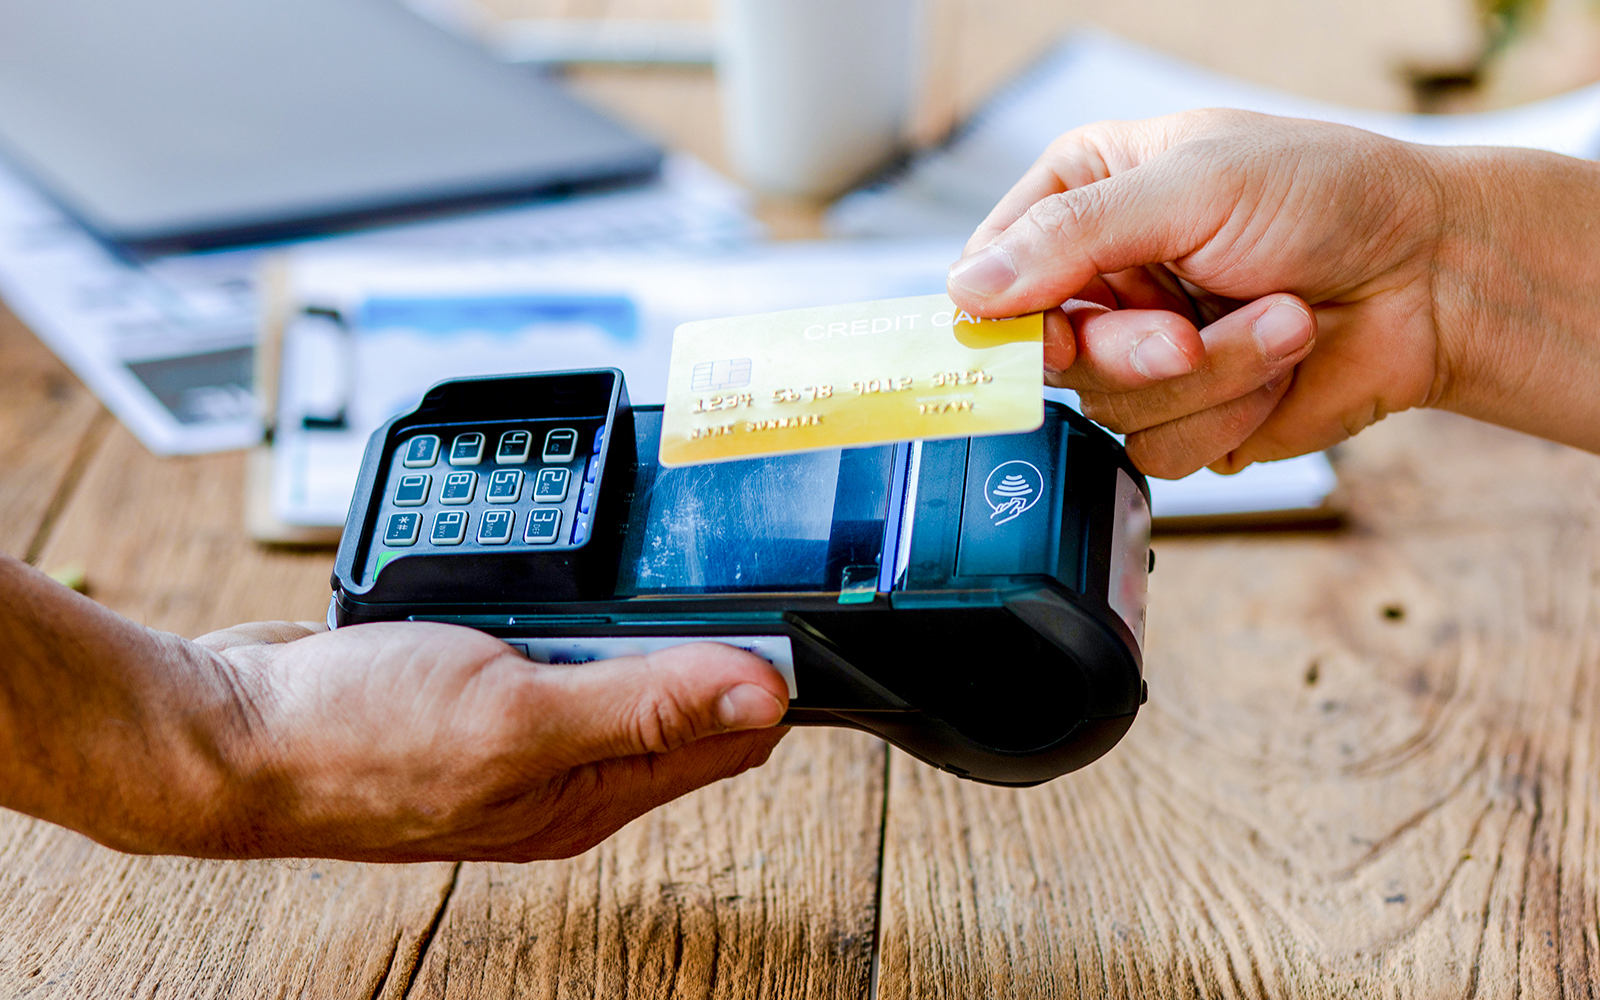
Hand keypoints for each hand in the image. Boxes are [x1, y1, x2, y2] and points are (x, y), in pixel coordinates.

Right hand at [188, 621, 789, 861]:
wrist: (229, 728)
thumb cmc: (353, 740)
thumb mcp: (515, 714)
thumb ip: (642, 701)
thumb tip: (764, 694)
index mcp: (590, 793)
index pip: (728, 740)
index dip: (773, 679)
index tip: (804, 615)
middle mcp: (564, 769)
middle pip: (679, 699)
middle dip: (710, 639)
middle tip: (726, 566)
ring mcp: (519, 727)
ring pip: (614, 663)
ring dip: (633, 618)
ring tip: (651, 567)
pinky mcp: (477, 688)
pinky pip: (551, 642)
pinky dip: (565, 609)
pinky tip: (557, 580)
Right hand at [946, 109, 1599, 475]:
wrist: (1437, 275)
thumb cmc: (1333, 196)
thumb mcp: (1193, 186)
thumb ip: (1072, 237)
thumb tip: (970, 290)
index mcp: (1086, 198)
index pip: (991, 272)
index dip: (1006, 318)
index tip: (1048, 336)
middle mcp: (1105, 278)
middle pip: (1044, 356)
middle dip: (1127, 352)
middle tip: (1184, 335)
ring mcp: (1143, 351)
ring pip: (1108, 409)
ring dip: (1208, 376)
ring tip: (1280, 321)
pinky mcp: (1188, 412)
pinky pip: (1162, 448)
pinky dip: (1232, 413)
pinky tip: (1282, 362)